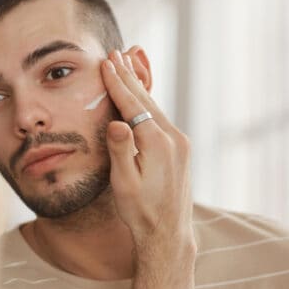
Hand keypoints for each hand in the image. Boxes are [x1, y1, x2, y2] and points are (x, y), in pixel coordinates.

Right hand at [100, 48, 195, 288]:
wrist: (168, 235)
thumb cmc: (140, 212)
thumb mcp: (124, 184)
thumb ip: (121, 151)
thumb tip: (117, 123)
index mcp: (158, 144)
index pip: (133, 105)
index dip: (117, 83)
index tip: (107, 62)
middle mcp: (173, 138)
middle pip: (146, 100)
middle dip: (129, 76)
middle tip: (116, 53)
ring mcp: (180, 144)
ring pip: (155, 107)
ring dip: (139, 87)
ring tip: (127, 65)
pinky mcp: (180, 150)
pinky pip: (161, 118)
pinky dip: (148, 103)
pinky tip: (142, 97)